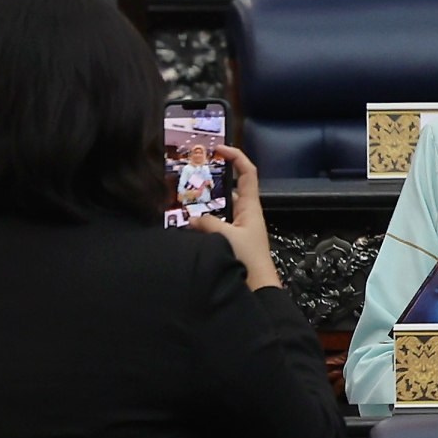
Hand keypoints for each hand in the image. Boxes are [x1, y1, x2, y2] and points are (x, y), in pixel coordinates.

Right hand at [187, 146, 280, 290]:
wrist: (257, 290)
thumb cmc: (249, 260)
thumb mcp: (227, 237)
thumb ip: (208, 223)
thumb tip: (191, 218)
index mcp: (251, 206)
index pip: (248, 172)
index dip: (236, 156)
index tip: (218, 148)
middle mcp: (245, 212)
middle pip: (228, 188)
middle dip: (210, 180)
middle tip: (189, 174)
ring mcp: (237, 226)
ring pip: (218, 207)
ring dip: (202, 203)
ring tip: (180, 197)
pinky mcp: (228, 240)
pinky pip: (213, 224)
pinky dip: (200, 222)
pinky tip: (182, 224)